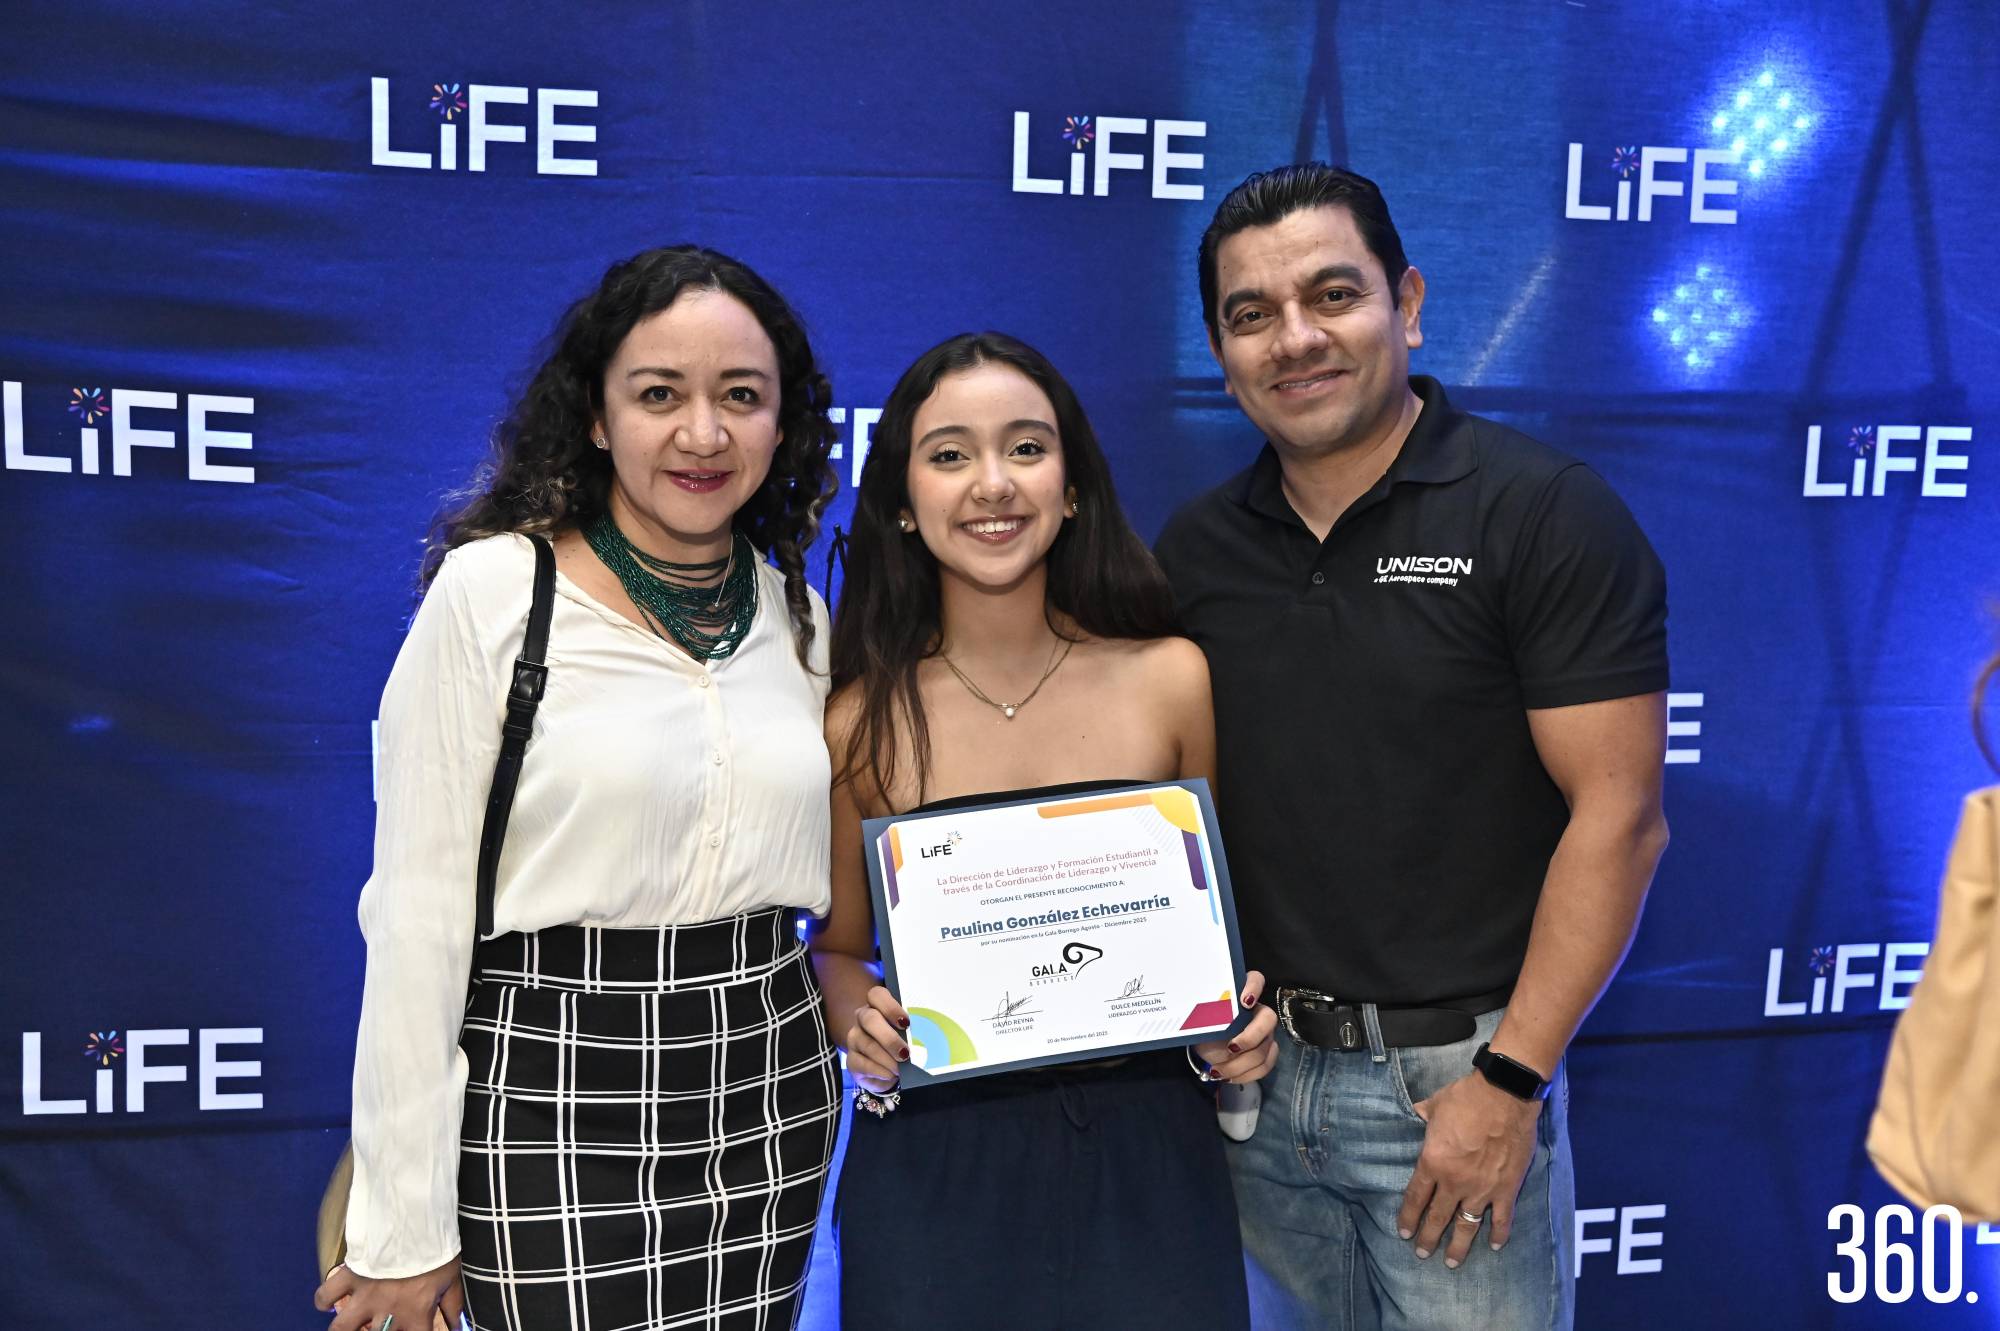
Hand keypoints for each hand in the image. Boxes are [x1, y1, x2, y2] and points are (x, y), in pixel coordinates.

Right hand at [315, 1256, 463, 1329]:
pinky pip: (326, 1294)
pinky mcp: (350, 1276)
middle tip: (376, 1325)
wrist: (419, 1221)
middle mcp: (387, 1311)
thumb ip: (452, 1308)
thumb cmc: (438, 1250)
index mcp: (415, 1315)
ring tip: (349, 1326)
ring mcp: (365, 1295)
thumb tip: (458, 1328)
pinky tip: (327, 1303)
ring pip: (341, 1328)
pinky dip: (323, 1300)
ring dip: (343, 1330)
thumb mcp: (452, 1280)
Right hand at [844, 984, 910, 1091]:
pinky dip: (879, 1071)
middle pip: (870, 1019)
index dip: (890, 1008)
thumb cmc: (904, 1043)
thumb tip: (927, 1038)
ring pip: (867, 1044)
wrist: (891, 1069)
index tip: (907, 1023)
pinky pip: (861, 1064)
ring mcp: (855, 1038)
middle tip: (905, 1053)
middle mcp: (863, 1018)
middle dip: (889, 1038)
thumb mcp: (911, 1034)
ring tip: (901, 1069)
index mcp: (878, 1005)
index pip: (877, 995)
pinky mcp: (852, 1060)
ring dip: (886, 1058)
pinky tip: (890, 1075)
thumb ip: (915, 1031)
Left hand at [1191, 971, 1278, 1084]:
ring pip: (1264, 1049)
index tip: (1244, 1001)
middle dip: (1250, 1037)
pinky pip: (1265, 1066)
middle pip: (1268, 1019)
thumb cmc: (1202, 1026)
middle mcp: (1257, 1012)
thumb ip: (1206, 1016)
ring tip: (1217, 1070)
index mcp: (1241, 995)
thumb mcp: (1199, 1020)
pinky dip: (1245, 1075)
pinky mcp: (1267, 1052)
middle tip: (1230, 1048)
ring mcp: (1265, 1033)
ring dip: (1240, 1064)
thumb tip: (1205, 1021)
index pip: (1256, 979)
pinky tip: (1228, 1076)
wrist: (1203, 1045)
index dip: (1254, 988)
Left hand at [1396, 1071, 1541, 1268]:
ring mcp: (1482, 1189)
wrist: (1504, 1095)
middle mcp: (1455, 1182)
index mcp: (1433, 1162)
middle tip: (1421, 1254)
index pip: (1416, 1198)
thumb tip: (1416, 1111)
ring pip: (1467, 1226)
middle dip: (1428, 1238)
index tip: (1404, 1233)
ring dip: (1459, 1246)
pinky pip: (1502, 1219)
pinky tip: (1494, 1247)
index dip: (1408, 1218)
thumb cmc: (1466, 1097)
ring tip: (1451, 1263)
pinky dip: (1499, 1234)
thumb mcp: (1434, 1104)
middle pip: (1438, 1217)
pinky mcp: (1507, 1189)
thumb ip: (1424, 1114)